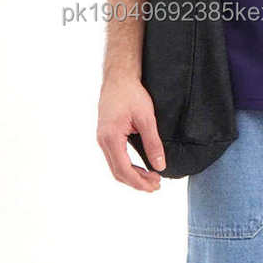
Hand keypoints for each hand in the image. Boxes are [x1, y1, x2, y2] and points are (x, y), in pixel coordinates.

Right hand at [96, 70, 165, 190]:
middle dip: (137, 182)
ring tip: (151, 179)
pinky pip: (115, 158)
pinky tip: (141, 168)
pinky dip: (128, 167)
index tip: (155, 185)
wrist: (119, 77)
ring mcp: (102, 138)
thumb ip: (153, 143)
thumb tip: (160, 166)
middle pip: (118, 172)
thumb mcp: (147, 118)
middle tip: (156, 185)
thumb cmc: (132, 94)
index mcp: (111, 137)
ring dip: (133, 176)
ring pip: (115, 167)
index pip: (124, 169)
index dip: (140, 181)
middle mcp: (103, 140)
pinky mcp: (106, 135)